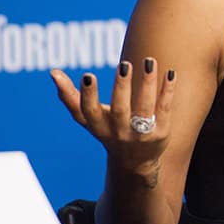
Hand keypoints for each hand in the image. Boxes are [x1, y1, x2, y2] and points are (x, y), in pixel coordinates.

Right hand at [51, 59, 176, 177]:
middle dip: (121, 86)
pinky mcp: (161, 133)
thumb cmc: (108, 131)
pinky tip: (170, 72)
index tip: (87, 75)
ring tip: (149, 61)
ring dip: (147, 83)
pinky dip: (167, 90)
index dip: (87, 95)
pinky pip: (165, 108)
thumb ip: (70, 97)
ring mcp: (141, 134)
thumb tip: (53, 72)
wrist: (136, 162)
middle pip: (119, 108)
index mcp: (98, 127)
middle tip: (124, 64)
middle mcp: (119, 132)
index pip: (89, 112)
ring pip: (144, 106)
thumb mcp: (89, 120)